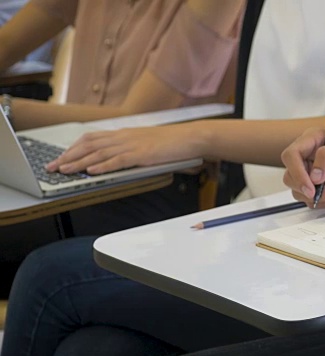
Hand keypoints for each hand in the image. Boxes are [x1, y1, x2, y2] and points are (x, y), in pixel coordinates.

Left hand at [46, 125, 199, 173]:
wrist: (190, 137)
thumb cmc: (172, 142)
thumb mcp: (147, 142)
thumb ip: (131, 148)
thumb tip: (117, 159)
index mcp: (124, 133)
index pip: (92, 138)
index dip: (73, 148)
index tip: (61, 157)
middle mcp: (124, 137)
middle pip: (89, 145)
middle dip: (68, 156)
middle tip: (53, 167)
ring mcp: (133, 144)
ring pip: (99, 153)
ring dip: (79, 162)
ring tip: (65, 170)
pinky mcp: (142, 154)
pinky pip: (118, 160)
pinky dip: (102, 166)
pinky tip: (92, 171)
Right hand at [281, 128, 324, 206]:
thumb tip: (313, 174)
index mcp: (314, 140)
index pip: (292, 154)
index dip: (297, 171)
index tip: (312, 186)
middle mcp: (309, 156)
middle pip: (290, 175)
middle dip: (309, 188)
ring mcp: (311, 174)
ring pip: (298, 190)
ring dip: (320, 197)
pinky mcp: (316, 190)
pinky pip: (308, 201)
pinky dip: (324, 203)